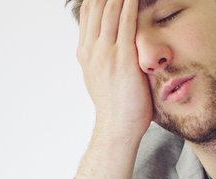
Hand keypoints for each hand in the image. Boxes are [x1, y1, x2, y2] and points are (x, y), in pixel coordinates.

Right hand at [70, 0, 153, 178]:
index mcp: (85, 52)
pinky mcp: (121, 57)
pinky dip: (130, 3)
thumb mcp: (103, 78)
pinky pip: (125, 22)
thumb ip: (106, 59)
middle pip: (96, 5)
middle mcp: (91, 48)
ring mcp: (104, 52)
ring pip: (109, 9)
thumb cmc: (117, 107)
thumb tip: (115, 49)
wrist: (117, 129)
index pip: (88, 12)